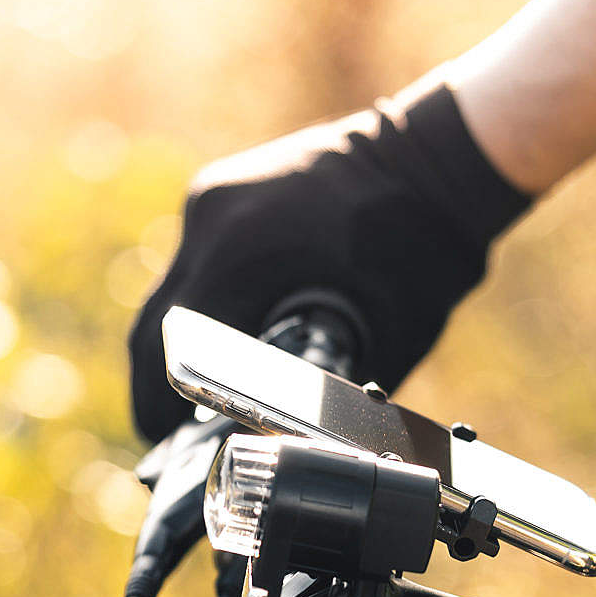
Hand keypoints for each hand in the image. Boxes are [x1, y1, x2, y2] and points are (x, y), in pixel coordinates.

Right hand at [127, 83, 530, 442]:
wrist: (440, 156)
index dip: (157, 404)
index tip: (160, 440)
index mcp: (241, 252)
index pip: (166, 347)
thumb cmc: (424, 243)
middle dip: (155, 379)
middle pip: (156, 321)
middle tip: (166, 428)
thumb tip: (299, 436)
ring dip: (178, 337)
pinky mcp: (225, 187)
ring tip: (196, 386)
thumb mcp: (384, 334)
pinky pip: (199, 257)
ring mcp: (214, 194)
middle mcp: (212, 216)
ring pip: (173, 287)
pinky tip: (230, 330)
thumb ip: (329, 386)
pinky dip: (207, 299)